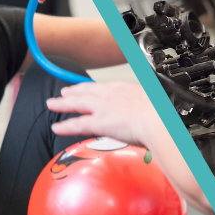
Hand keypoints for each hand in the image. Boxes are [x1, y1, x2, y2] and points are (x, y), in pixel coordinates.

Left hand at [46, 82, 160, 144]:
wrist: (159, 121)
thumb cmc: (162, 116)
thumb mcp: (155, 104)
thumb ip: (147, 108)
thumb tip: (151, 115)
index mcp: (127, 89)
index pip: (105, 87)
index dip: (93, 87)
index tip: (88, 87)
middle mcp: (113, 95)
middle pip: (88, 90)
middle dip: (74, 90)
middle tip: (64, 91)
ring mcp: (105, 107)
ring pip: (78, 103)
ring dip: (63, 104)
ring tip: (53, 104)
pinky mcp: (100, 122)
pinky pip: (78, 124)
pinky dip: (66, 126)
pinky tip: (57, 127)